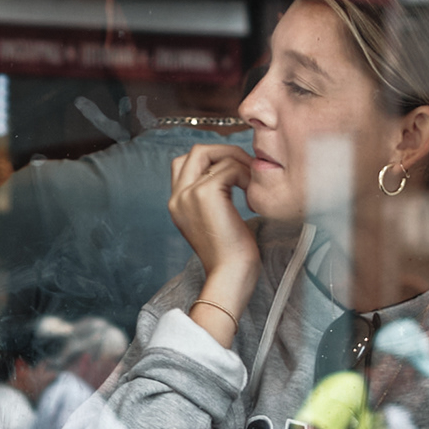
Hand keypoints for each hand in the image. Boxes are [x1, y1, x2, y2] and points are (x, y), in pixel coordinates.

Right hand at [166, 142, 264, 298]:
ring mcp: (188, 194)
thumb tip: (232, 172)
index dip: (213, 160)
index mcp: (177, 204)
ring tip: (250, 182)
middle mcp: (177, 197)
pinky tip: (250, 196)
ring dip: (237, 161)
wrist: (230, 276)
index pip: (186, 163)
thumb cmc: (231, 255)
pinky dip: (244, 175)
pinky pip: (228, 167)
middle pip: (195, 151)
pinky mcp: (204, 194)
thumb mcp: (215, 222)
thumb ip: (215, 198)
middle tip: (247, 168)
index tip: (236, 173)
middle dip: (224, 152)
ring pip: (210, 153)